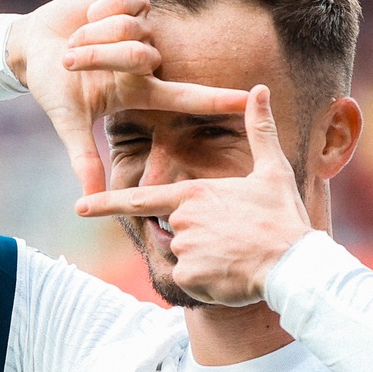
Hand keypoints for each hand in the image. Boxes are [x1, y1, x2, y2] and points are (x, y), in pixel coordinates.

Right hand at [7, 0, 249, 195]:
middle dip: (100, 56)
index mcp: (140, 90)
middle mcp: (148, 60)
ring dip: (94, 34)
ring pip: (131, 29)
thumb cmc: (52, 85)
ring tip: (77, 41)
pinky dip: (99, 10)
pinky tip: (89, 16)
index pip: (186, 96)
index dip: (217, 98)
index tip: (249, 100)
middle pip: (141, 56)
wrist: (32, 46)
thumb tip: (90, 199)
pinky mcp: (130, 2)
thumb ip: (84, 157)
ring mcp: (141, 29)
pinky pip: (125, 3)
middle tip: (71, 61)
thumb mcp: (68, 121)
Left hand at [74, 85, 309, 305]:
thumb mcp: (272, 170)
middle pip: (176, 233)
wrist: (294, 264)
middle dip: (200, 240)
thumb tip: (259, 89)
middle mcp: (181, 219)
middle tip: (233, 241)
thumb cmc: (282, 216)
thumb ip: (260, 130)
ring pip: (185, 258)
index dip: (106, 204)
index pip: (139, 200)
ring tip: (237, 256)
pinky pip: (191, 281)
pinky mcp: (189, 276)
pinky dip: (208, 282)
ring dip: (206, 262)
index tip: (79, 207)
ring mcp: (183, 248)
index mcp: (193, 193)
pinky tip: (231, 275)